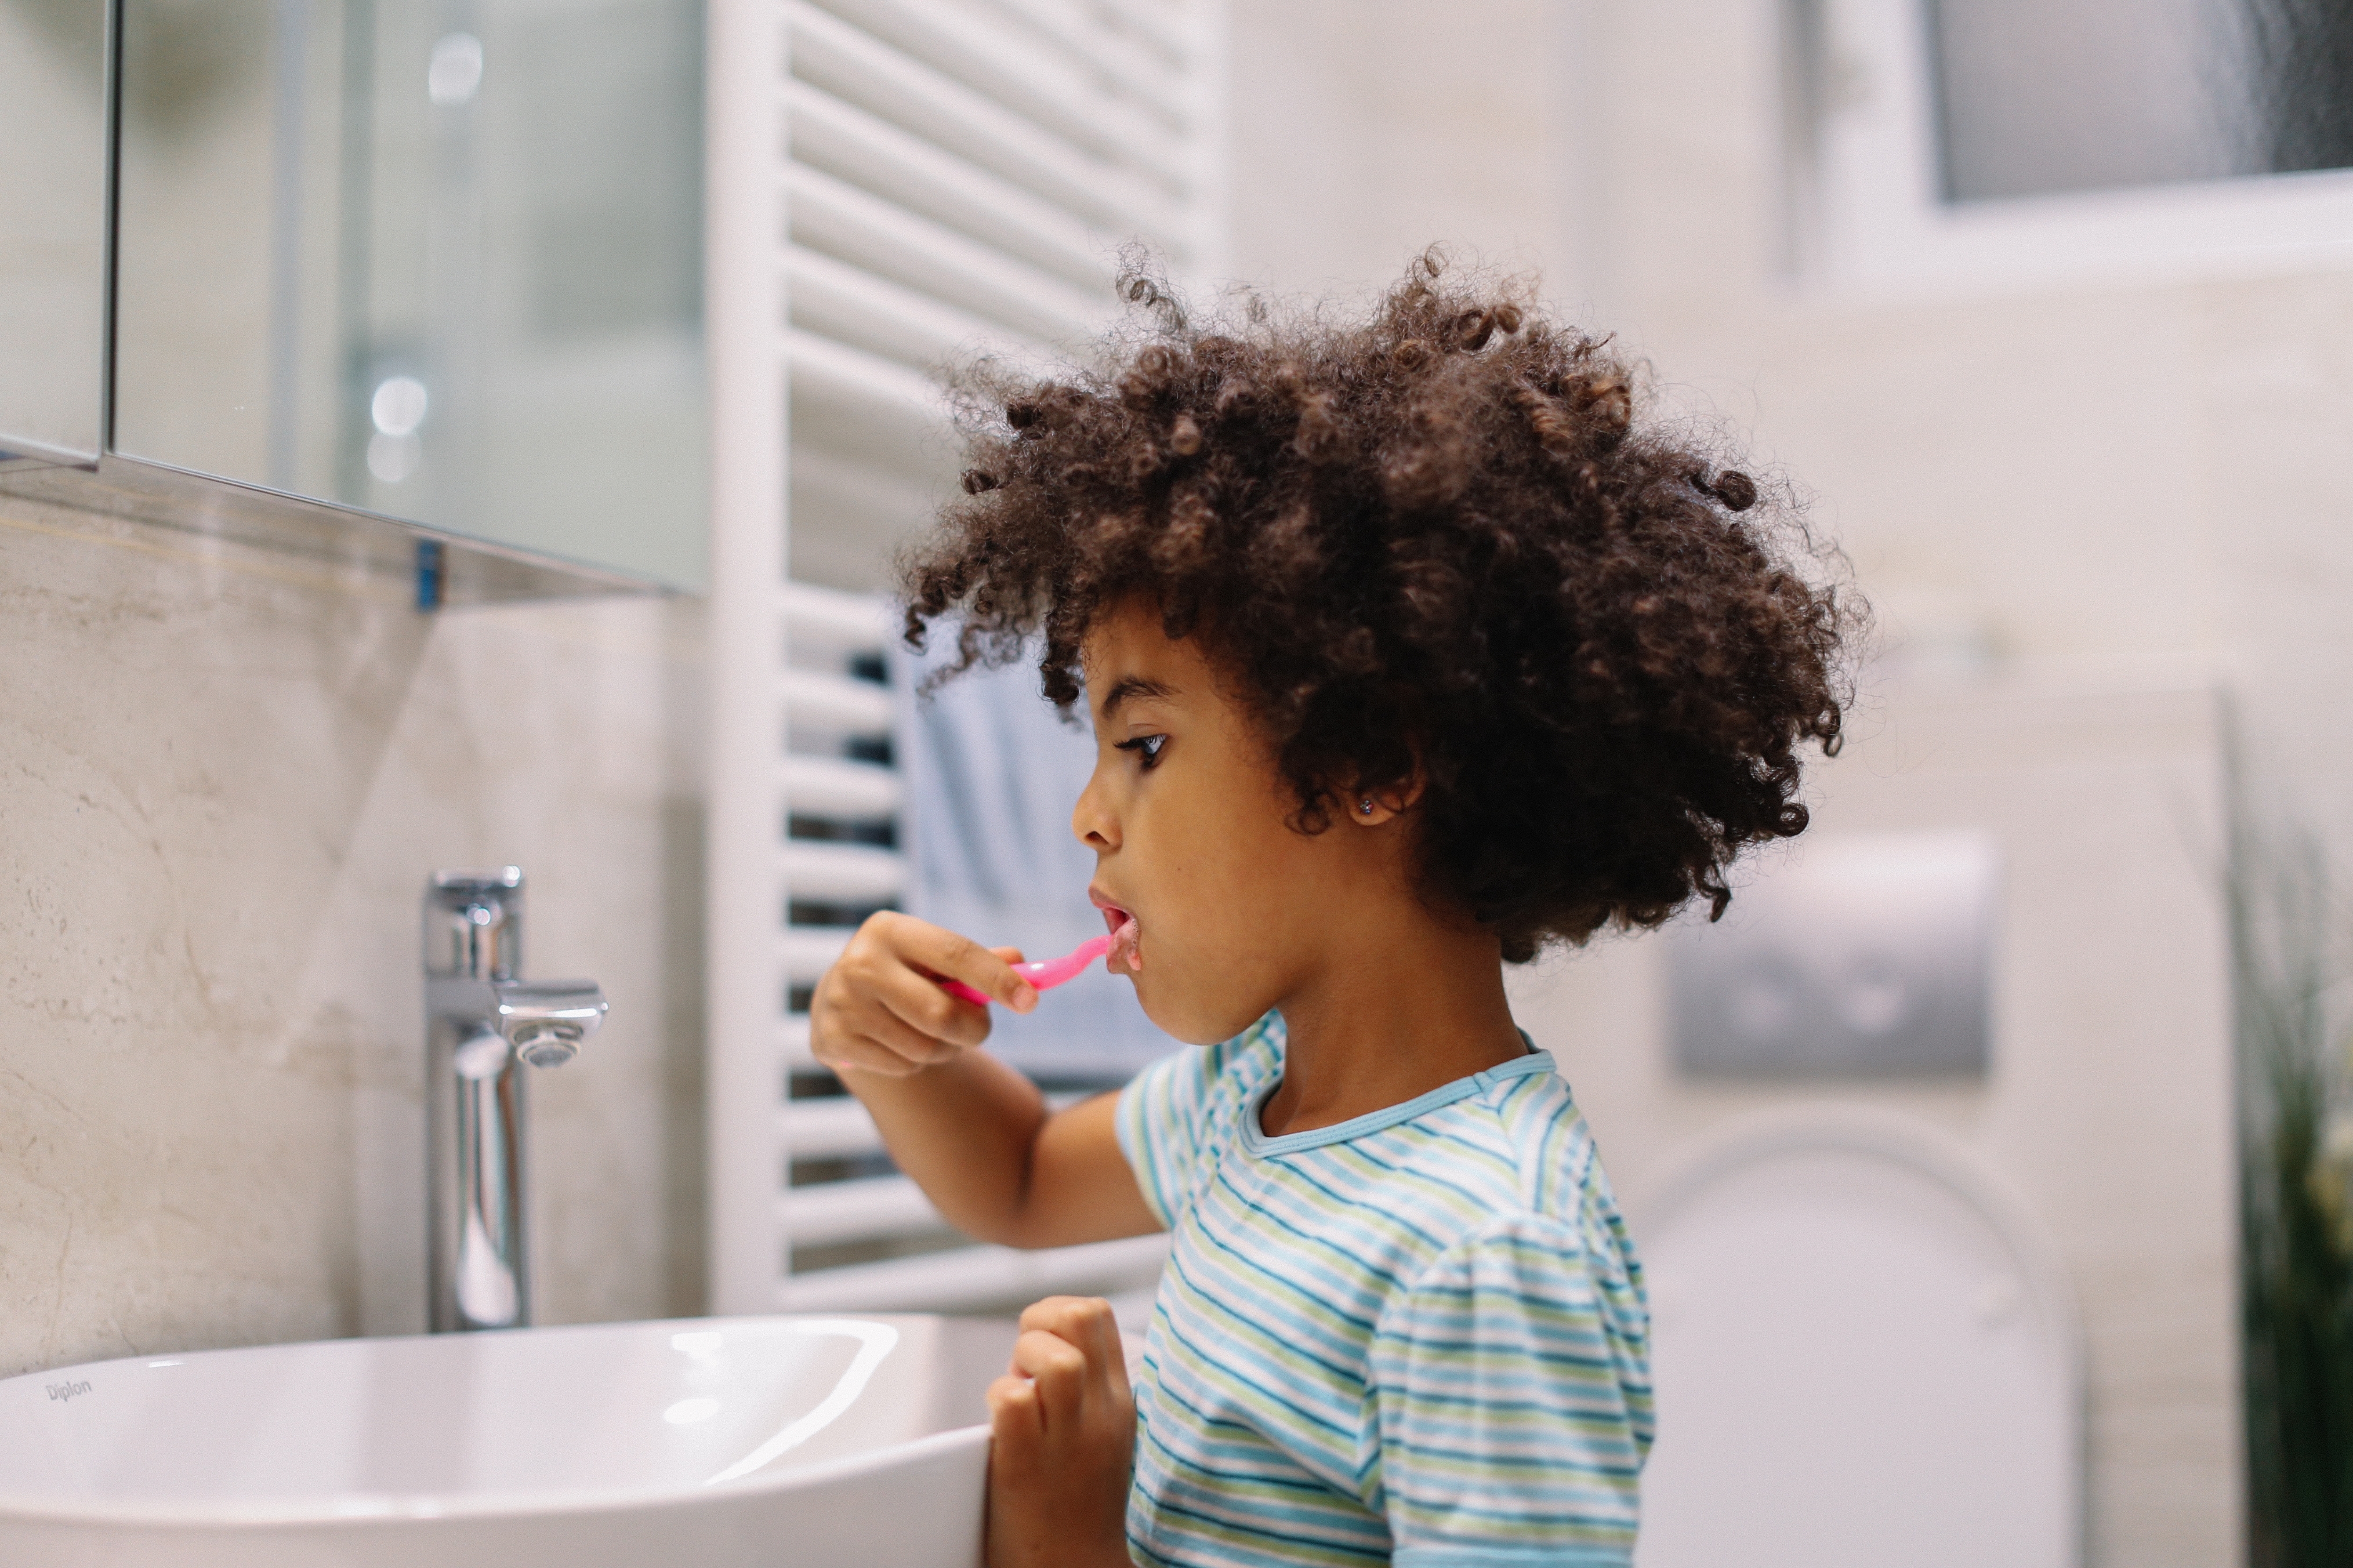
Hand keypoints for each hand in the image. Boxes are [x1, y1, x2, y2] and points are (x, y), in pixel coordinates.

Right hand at [809, 912, 1037, 1077]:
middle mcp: (861, 962)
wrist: (837, 999)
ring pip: (925, 1048)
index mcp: (891, 929)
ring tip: (929, 1032)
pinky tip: (897, 1044)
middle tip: (978, 1029)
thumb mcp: (934, 959)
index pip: (955, 954)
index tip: (1031, 1001)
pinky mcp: (832, 1040)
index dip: (997, 979)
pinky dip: (913, 1064)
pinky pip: (902, 1067)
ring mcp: (842, 1003)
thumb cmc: (905, 975)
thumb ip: (978, 961)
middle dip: (973, 1030)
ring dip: (944, 1049)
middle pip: (942, 1015)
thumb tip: (1020, 960)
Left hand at [986, 1296, 1135, 1567]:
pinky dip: (997, 1396)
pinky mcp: (1027, 1465)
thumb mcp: (1100, 1436)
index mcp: (1119, 1402)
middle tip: (1022, 1361)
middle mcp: (1101, 1414)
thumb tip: (1041, 1344)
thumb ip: (1085, 1391)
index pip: (1098, 1314)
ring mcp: (1069, 1440)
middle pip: (1080, 1316)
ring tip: (1016, 1387)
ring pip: (1057, 1357)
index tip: (1037, 1344)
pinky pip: (1013, 1399)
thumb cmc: (1075, 1503)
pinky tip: (1000, 1423)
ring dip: (1023, 1357)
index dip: (1056, 1311)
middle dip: (1039, 1320)